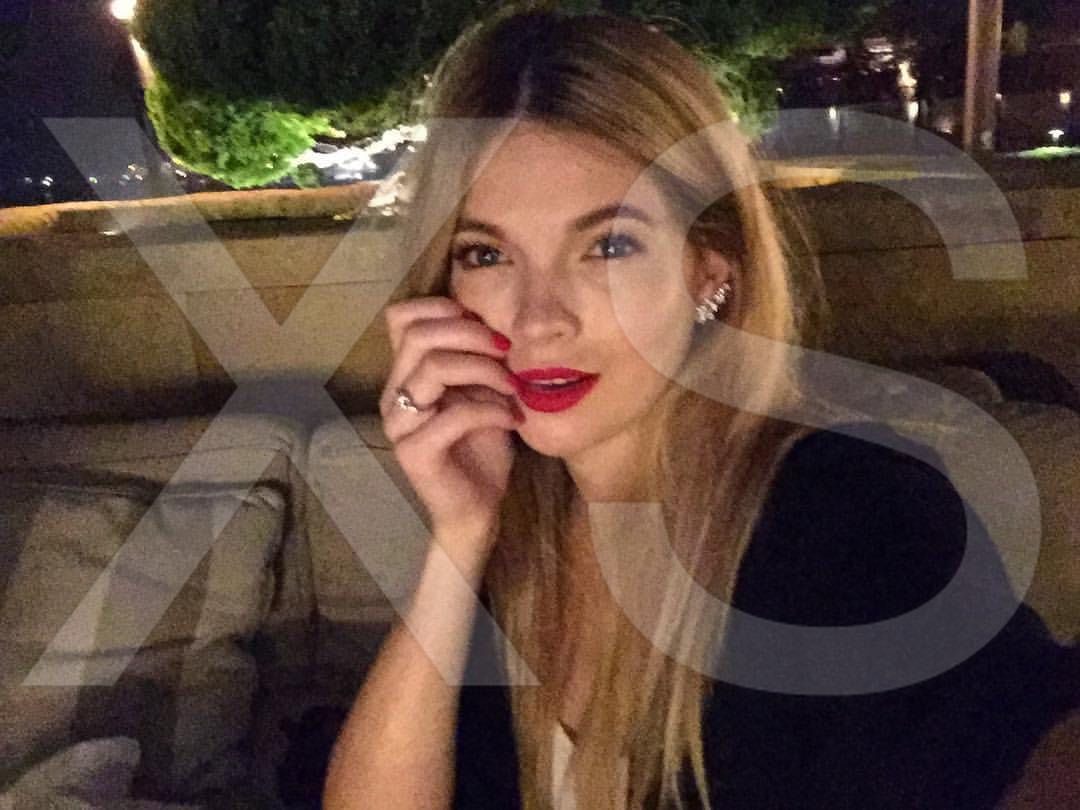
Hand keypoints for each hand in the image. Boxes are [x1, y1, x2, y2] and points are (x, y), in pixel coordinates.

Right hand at [380, 296, 521, 554]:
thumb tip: (497, 318)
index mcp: (405, 374)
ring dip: (484, 370)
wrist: (476, 509)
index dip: (442, 308)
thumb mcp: (481, 392)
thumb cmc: (481, 449)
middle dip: (471, 333)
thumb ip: (475, 358)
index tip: (486, 325)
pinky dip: (492, 410)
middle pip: (419, 336)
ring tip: (513, 386)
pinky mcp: (415, 452)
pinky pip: (454, 414)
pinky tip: (514, 419)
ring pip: (434, 368)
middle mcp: (393, 394)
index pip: (401, 318)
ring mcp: (399, 424)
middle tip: (508, 350)